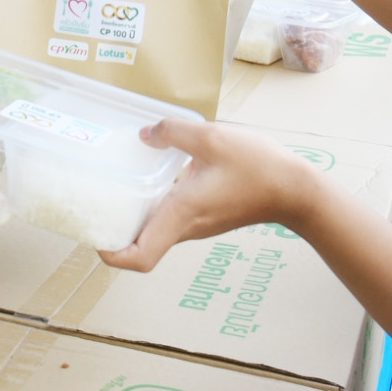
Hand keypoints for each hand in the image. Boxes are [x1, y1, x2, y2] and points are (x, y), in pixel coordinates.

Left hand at [98, 118, 326, 270]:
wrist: (297, 190)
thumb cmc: (257, 167)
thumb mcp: (211, 138)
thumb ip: (173, 132)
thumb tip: (145, 135)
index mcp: (180, 215)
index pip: (140, 258)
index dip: (111, 254)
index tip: (94, 237)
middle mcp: (186, 227)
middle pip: (142, 246)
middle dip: (115, 233)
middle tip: (95, 206)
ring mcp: (198, 225)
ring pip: (156, 231)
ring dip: (135, 218)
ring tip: (117, 188)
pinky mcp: (207, 217)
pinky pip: (172, 219)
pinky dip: (156, 207)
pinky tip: (155, 178)